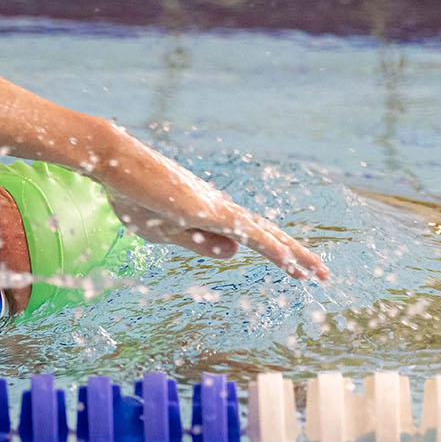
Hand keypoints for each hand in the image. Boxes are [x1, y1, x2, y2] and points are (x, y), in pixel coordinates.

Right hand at [104, 160, 327, 281]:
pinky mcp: (210, 211)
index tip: (298, 269)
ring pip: (266, 235)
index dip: (277, 252)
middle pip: (268, 235)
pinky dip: (271, 248)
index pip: (253, 238)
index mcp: (210, 216)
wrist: (118, 166)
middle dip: (297, 256)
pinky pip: (248, 234)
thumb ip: (201, 243)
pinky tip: (290, 261)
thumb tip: (235, 252)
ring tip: (319, 273)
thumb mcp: (168, 232)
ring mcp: (217, 209)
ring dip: (294, 255)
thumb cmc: (136, 196)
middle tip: (322, 275)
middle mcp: (221, 209)